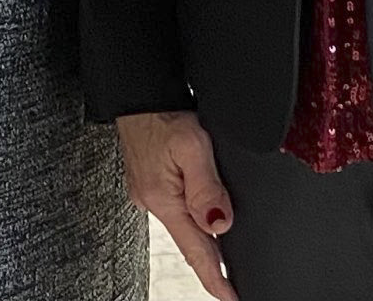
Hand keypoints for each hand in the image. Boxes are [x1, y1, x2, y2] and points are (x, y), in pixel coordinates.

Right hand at [117, 111, 236, 300]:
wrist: (136, 92)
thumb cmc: (161, 112)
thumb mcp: (191, 144)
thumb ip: (206, 185)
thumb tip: (219, 222)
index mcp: (164, 200)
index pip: (197, 252)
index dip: (217, 281)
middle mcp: (153, 202)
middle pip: (191, 241)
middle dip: (214, 261)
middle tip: (236, 282)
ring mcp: (149, 193)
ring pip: (184, 222)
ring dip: (203, 235)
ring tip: (224, 250)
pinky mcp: (150, 182)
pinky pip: (176, 205)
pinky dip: (191, 213)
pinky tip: (201, 210)